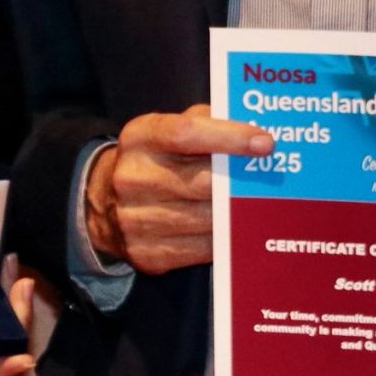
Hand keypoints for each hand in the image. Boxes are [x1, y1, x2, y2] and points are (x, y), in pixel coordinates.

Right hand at [83, 105, 273, 274]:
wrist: (102, 202)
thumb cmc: (154, 160)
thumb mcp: (167, 130)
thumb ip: (205, 122)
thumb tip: (253, 128)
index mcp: (140, 138)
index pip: (186, 133)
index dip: (229, 137)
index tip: (264, 143)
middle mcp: (132, 178)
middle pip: (202, 182)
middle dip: (241, 182)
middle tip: (273, 179)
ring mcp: (135, 219)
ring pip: (206, 219)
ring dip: (237, 214)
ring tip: (261, 204)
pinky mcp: (146, 253)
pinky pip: (200, 249)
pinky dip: (223, 239)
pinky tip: (236, 228)